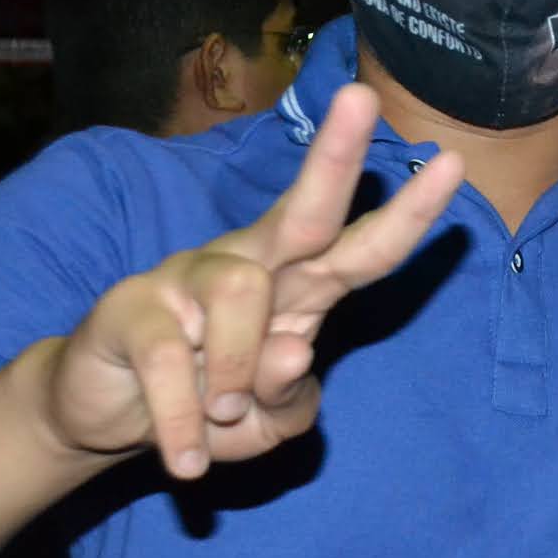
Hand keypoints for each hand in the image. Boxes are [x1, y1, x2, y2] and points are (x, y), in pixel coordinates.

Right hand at [41, 84, 463, 479]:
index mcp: (299, 287)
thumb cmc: (208, 407)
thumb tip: (291, 351)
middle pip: (302, 208)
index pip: (363, 248)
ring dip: (237, 375)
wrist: (104, 417)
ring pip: (242, 293)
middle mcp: (250, 266)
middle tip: (362, 98)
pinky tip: (188, 459)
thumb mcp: (267, 423)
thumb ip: (292, 398)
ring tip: (220, 417)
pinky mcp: (132, 306)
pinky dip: (184, 423)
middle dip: (336, 156)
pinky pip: (172, 360)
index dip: (409, 213)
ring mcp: (187, 278)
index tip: (453, 164)